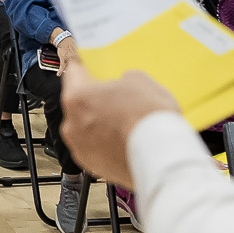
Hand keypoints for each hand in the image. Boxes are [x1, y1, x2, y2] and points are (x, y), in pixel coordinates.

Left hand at [56, 41, 177, 188]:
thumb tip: (125, 84)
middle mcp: (71, 125)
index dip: (84, 67)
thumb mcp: (141, 81)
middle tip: (117, 98)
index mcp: (77, 97)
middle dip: (95, 100)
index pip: (73, 73)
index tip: (88, 65)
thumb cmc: (149, 120)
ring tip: (126, 122)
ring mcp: (80, 148)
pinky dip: (106, 143)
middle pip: (79, 104)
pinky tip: (126, 139)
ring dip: (100, 124)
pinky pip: (96, 148)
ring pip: (86, 128)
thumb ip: (124, 79)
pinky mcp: (92, 166)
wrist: (162, 158)